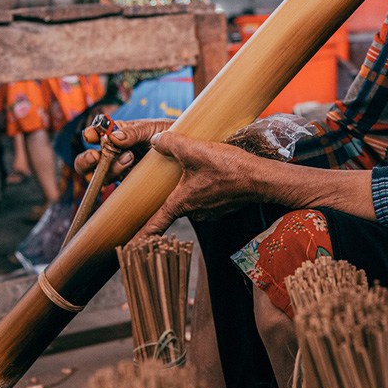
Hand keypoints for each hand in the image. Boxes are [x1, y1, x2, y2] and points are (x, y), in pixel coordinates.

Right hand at [74, 118, 171, 180]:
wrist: (190, 153)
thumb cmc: (171, 134)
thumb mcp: (152, 128)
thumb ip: (133, 132)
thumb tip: (112, 137)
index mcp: (118, 133)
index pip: (96, 134)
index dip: (90, 135)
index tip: (92, 137)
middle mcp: (115, 152)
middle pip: (89, 160)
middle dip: (86, 160)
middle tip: (95, 157)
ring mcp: (121, 169)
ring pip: (100, 175)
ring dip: (110, 168)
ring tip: (129, 158)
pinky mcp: (130, 183)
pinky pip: (117, 186)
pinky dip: (120, 179)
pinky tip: (131, 171)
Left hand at [139, 130, 267, 236]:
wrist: (260, 178)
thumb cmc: (228, 168)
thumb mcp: (194, 149)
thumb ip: (170, 143)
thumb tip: (155, 140)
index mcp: (181, 202)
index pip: (155, 225)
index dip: (139, 236)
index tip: (127, 247)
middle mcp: (194, 212)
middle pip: (173, 206)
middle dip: (169, 195)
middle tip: (168, 182)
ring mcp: (209, 212)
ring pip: (191, 201)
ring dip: (190, 190)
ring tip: (196, 173)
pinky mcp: (221, 207)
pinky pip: (206, 199)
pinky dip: (205, 189)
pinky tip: (211, 176)